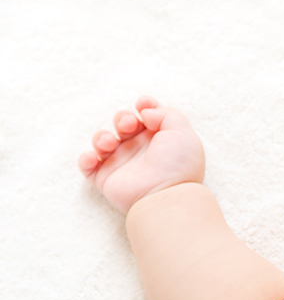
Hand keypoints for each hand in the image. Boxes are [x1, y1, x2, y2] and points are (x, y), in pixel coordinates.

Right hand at [78, 96, 205, 212]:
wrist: (166, 195)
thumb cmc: (177, 164)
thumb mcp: (182, 132)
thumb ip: (166, 114)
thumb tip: (145, 112)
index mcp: (159, 137)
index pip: (147, 115)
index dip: (143, 105)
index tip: (142, 104)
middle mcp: (140, 149)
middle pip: (123, 123)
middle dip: (122, 118)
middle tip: (129, 125)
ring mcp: (122, 163)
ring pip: (102, 141)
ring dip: (101, 136)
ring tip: (110, 143)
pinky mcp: (106, 178)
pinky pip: (88, 166)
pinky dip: (86, 159)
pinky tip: (95, 157)